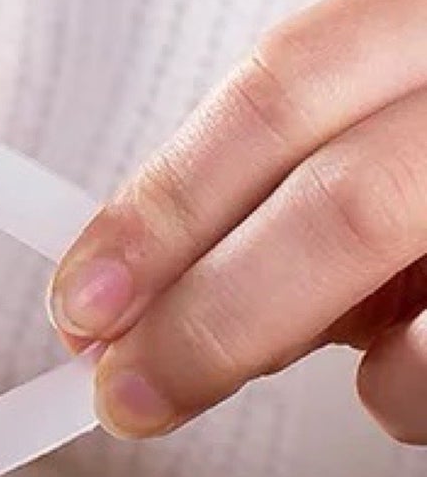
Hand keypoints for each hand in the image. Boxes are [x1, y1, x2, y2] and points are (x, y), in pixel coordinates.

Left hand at [50, 0, 426, 443]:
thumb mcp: (413, 107)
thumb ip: (327, 168)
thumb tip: (179, 283)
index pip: (287, 83)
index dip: (168, 198)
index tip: (83, 294)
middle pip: (348, 205)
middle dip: (214, 324)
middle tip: (133, 393)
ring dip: (378, 380)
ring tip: (384, 366)